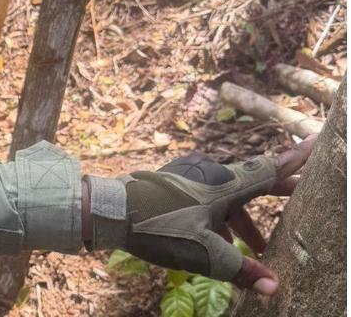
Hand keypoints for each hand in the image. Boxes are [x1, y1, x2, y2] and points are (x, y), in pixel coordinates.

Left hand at [109, 136, 315, 293]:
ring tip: (256, 248)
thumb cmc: (159, 228)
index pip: (268, 169)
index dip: (295, 160)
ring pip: (229, 194)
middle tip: (304, 195)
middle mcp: (211, 172)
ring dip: (245, 219)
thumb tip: (274, 286)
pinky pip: (210, 198)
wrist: (111, 210)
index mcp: (223, 183)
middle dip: (278, 192)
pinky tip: (219, 243)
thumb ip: (241, 269)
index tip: (317, 142)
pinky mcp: (177, 182)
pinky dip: (221, 218)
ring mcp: (192, 174)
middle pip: (253, 180)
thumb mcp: (204, 254)